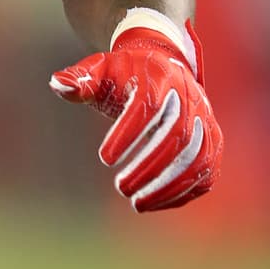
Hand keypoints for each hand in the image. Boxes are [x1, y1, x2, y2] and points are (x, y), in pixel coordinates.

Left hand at [50, 18, 221, 211]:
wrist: (164, 64)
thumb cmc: (126, 72)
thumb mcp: (99, 68)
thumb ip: (79, 79)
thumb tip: (57, 84)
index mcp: (160, 78)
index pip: (148, 107)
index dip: (128, 133)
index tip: (104, 159)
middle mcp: (189, 98)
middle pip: (177, 136)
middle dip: (150, 166)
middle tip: (120, 187)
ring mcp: (205, 121)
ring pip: (198, 158)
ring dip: (169, 185)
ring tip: (137, 203)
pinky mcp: (212, 141)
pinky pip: (206, 171)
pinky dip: (183, 191)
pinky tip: (154, 202)